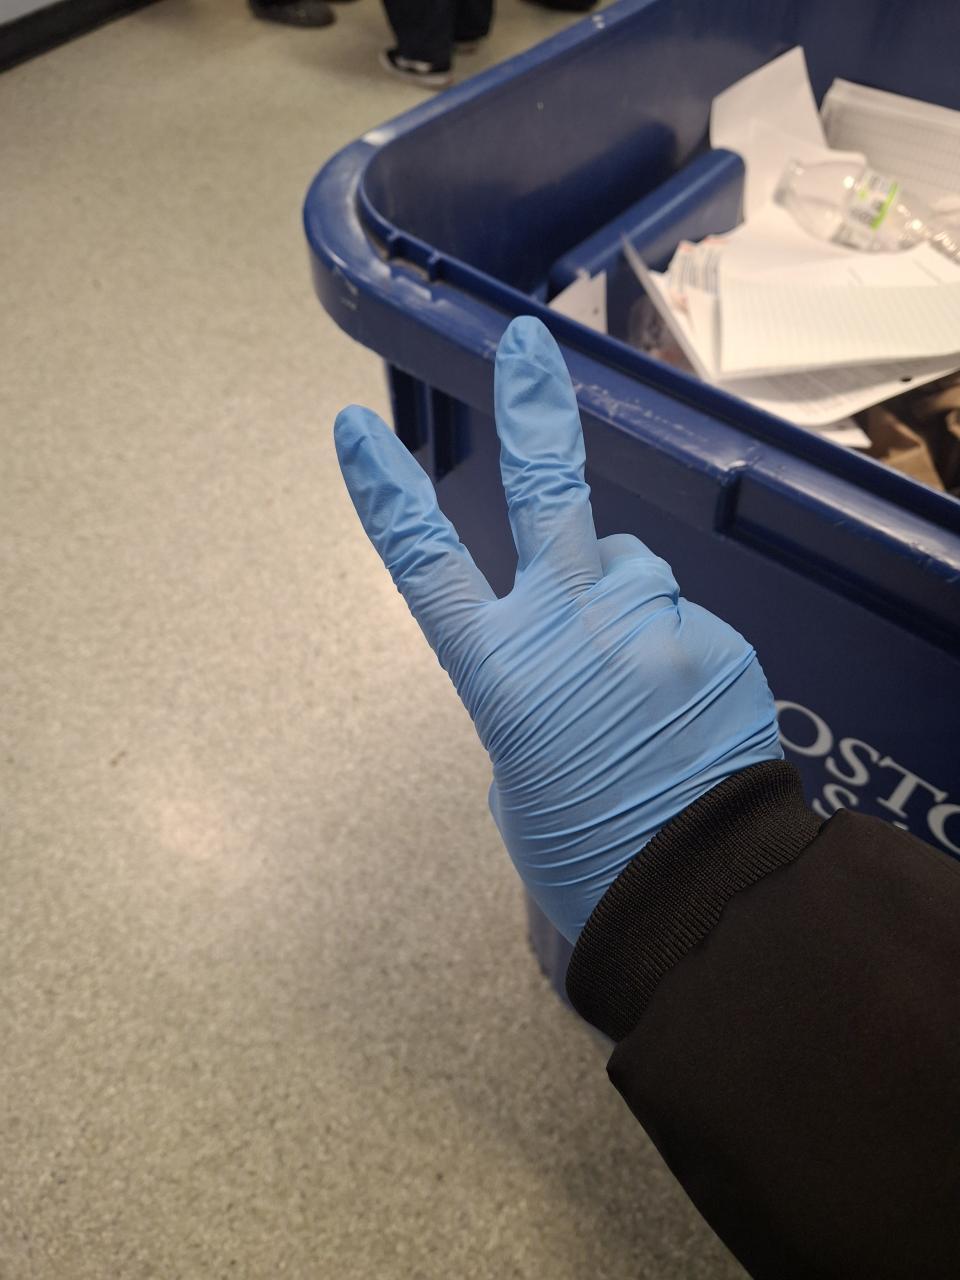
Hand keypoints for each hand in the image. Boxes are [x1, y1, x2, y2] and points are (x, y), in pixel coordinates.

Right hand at [335, 317, 781, 941]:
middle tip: (527, 345)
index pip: (423, 562)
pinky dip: (680, 652)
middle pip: (544, 491)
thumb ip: (533, 692)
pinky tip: (687, 714)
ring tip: (640, 682)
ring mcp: (647, 623)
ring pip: (631, 570)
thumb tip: (570, 656)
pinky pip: (685, 622)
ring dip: (627, 603)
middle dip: (531, 410)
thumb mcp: (521, 775)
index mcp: (499, 669)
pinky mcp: (716, 639)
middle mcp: (567, 624)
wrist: (692, 895)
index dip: (384, 493)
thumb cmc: (581, 853)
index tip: (353, 428)